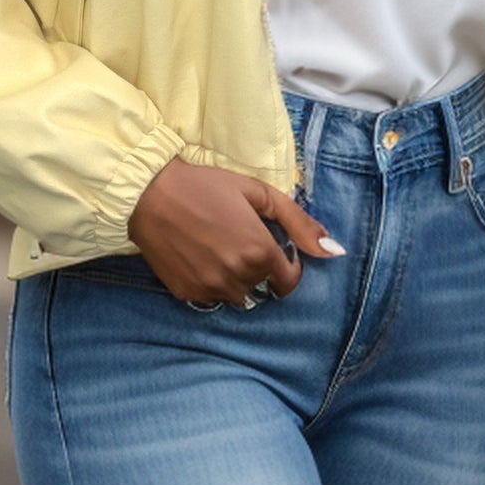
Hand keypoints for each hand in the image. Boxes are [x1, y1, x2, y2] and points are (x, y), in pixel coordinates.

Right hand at [127, 157, 345, 307]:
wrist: (149, 193)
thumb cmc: (206, 186)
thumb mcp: (258, 194)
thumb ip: (299, 223)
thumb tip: (335, 251)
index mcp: (260, 253)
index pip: (290, 281)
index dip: (286, 264)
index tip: (273, 245)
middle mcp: (238, 277)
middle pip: (264, 288)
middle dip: (261, 269)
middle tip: (241, 240)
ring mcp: (211, 289)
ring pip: (239, 296)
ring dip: (238, 279)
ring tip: (220, 248)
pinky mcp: (187, 293)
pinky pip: (212, 297)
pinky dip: (213, 283)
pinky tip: (201, 256)